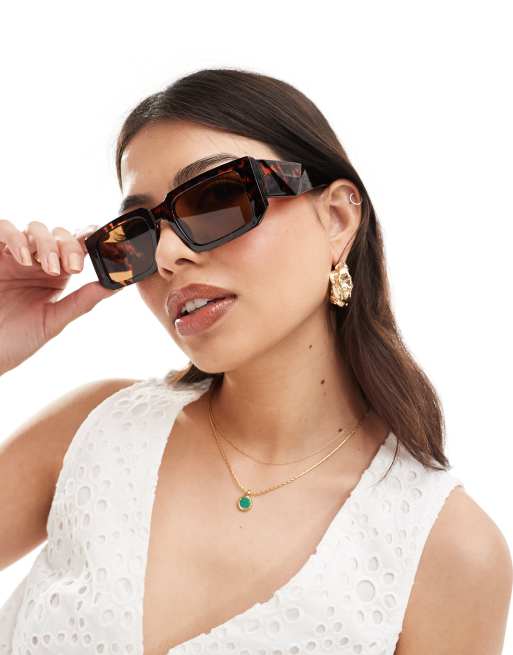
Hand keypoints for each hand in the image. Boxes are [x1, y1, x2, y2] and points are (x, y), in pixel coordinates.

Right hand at [0, 219, 118, 374]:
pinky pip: (3, 229)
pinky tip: (23, 259)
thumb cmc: (16, 340)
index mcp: (57, 274)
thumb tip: (117, 284)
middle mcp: (36, 261)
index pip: (78, 247)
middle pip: (60, 234)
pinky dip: (16, 238)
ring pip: (36, 229)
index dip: (90, 241)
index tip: (100, 250)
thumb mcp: (54, 321)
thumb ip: (83, 301)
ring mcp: (13, 255)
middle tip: (71, 268)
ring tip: (49, 268)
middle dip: (69, 247)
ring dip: (47, 244)